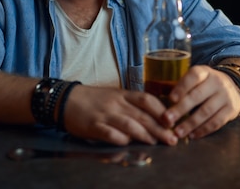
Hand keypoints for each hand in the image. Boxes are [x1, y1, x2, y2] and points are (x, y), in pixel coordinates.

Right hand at [62, 85, 178, 145]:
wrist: (66, 100)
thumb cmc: (94, 100)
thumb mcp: (114, 96)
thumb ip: (131, 105)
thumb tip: (154, 118)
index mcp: (123, 94)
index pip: (147, 99)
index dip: (162, 111)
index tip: (173, 121)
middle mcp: (116, 103)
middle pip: (142, 115)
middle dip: (160, 128)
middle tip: (172, 139)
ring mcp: (105, 114)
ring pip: (129, 124)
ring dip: (145, 135)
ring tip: (155, 143)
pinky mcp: (93, 126)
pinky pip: (110, 134)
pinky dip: (120, 139)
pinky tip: (128, 144)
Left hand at [161, 65, 239, 139]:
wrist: (232, 86)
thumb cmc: (204, 85)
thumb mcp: (195, 79)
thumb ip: (180, 87)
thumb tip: (155, 99)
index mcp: (204, 72)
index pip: (193, 76)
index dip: (182, 87)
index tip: (170, 99)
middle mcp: (216, 81)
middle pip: (197, 96)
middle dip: (181, 109)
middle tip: (167, 119)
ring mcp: (225, 95)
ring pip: (206, 111)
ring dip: (190, 124)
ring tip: (177, 132)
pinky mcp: (232, 109)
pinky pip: (216, 122)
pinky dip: (203, 130)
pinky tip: (192, 135)